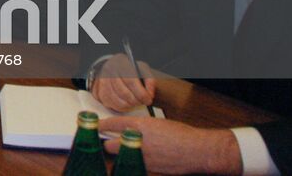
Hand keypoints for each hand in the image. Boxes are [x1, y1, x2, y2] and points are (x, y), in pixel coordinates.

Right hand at [91, 55, 157, 111]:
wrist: (114, 69)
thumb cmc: (130, 71)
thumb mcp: (142, 69)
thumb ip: (150, 80)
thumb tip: (150, 94)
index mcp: (120, 63)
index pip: (131, 81)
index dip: (141, 93)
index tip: (149, 100)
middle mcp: (108, 71)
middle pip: (124, 93)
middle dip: (136, 101)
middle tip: (143, 102)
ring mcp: (102, 82)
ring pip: (118, 101)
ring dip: (130, 105)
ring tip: (136, 102)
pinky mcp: (99, 92)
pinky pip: (112, 105)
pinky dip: (122, 107)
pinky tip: (127, 103)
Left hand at [96, 116, 241, 174]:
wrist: (196, 150)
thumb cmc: (181, 134)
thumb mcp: (157, 123)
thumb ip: (140, 127)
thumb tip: (130, 130)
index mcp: (138, 125)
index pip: (111, 124)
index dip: (101, 125)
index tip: (95, 126)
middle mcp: (136, 141)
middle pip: (109, 145)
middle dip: (107, 144)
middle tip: (109, 142)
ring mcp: (141, 157)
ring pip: (121, 158)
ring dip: (121, 155)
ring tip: (125, 152)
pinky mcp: (148, 169)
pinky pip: (134, 165)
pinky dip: (133, 163)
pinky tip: (137, 160)